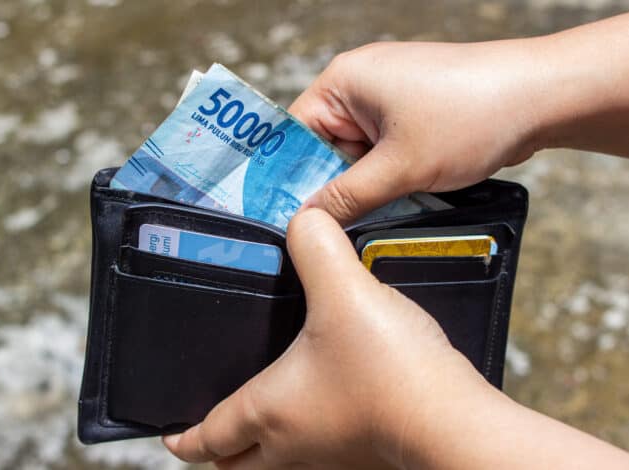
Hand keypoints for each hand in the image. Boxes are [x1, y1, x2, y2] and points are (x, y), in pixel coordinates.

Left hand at [163, 208, 490, 468]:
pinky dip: (307, 438)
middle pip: (238, 465)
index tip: (168, 435)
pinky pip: (320, 454)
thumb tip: (305, 219)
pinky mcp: (365, 454)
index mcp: (269, 412)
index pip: (207, 438)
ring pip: (279, 464)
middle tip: (213, 430)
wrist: (454, 419)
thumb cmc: (389, 370)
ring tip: (263, 414)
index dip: (182, 437)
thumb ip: (317, 245)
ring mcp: (331, 457)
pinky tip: (324, 405)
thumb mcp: (343, 289)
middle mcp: (294, 446)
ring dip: (262, 446)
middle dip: (220, 450)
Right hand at [289, 39, 543, 223]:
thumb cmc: (469, 115)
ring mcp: (388, 99)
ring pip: (355, 154)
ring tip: (371, 213)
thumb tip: (307, 220)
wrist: (542, 96)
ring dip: (363, 185)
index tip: (286, 218)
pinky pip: (381, 152)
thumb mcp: (399, 167)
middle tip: (329, 229)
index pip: (293, 134)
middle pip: (323, 147)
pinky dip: (385, 177)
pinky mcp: (412, 113)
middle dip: (331, 186)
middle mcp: (359, 84)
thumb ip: (347, 197)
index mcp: (343, 81)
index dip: (287, 178)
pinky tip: (395, 199)